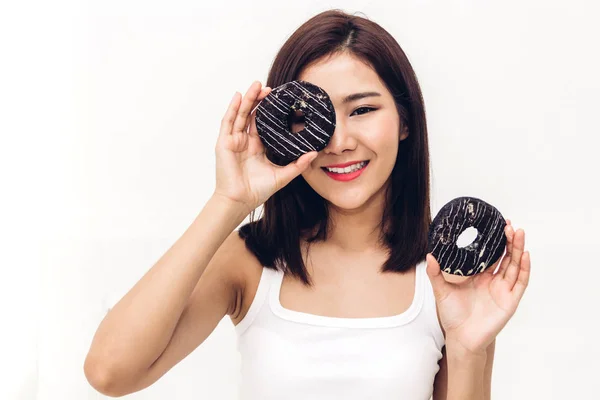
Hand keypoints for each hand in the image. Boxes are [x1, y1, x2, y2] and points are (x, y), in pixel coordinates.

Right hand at [213, 81, 317, 214]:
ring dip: (248, 99)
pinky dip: (232, 108)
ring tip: (256, 85)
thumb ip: (298, 165)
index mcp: (257, 147)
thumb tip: (315, 153)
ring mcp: (234, 141)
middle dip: (260, 100)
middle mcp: (245, 141)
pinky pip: (228, 122)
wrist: (240, 200)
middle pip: (252, 115)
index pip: (264, 123)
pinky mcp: (224, 143)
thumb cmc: (258, 190)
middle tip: (270, 89)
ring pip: (241, 114)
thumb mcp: (283, 175)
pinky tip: (238, 96)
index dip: (270, 111)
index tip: (281, 100)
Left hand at [425, 219, 530, 354]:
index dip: (494, 240)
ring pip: (514, 265)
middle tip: (508, 224)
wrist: (461, 337)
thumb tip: (430, 255)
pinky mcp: (510, 300)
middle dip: (508, 240)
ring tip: (519, 233)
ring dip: (518, 249)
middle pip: (505, 256)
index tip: (495, 223)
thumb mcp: (441, 291)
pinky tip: (525, 255)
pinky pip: (520, 282)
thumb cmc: (453, 315)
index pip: (490, 254)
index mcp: (478, 275)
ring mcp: (503, 289)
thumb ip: (435, 274)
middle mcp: (493, 280)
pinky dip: (524, 268)